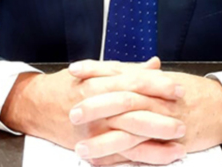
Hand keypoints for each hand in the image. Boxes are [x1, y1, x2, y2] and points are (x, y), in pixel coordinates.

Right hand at [0, 58, 187, 162]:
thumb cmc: (69, 86)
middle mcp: (96, 107)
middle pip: (134, 111)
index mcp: (99, 83)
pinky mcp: (91, 148)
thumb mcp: (97, 71)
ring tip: (179, 144)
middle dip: (161, 117)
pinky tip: (161, 159)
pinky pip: (120, 157)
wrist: (37, 105)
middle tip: (183, 119)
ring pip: (129, 138)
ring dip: (156, 143)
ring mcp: (93, 131)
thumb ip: (128, 69)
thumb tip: (155, 65)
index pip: (135, 83)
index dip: (159, 86)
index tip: (179, 89)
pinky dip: (142, 159)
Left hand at [70, 61, 221, 163]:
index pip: (119, 72)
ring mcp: (163, 123)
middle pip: (122, 101)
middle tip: (73, 112)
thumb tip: (110, 69)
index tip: (74, 71)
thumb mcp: (162, 78)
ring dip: (103, 142)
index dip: (95, 70)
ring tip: (81, 148)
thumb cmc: (191, 92)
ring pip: (130, 133)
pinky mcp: (169, 145)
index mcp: (152, 81)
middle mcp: (156, 100)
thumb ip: (136, 73)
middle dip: (96, 107)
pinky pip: (143, 156)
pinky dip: (124, 162)